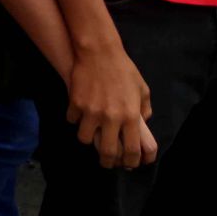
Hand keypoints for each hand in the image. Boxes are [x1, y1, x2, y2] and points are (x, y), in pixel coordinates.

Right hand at [66, 42, 157, 168]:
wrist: (98, 51)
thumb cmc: (123, 69)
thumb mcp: (142, 89)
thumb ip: (144, 109)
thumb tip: (141, 123)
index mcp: (130, 116)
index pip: (131, 150)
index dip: (130, 162)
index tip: (128, 164)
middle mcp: (111, 117)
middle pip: (107, 151)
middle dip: (107, 161)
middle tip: (106, 162)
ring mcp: (91, 111)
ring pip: (85, 138)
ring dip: (87, 138)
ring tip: (89, 135)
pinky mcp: (75, 102)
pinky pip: (72, 120)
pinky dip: (75, 119)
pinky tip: (78, 115)